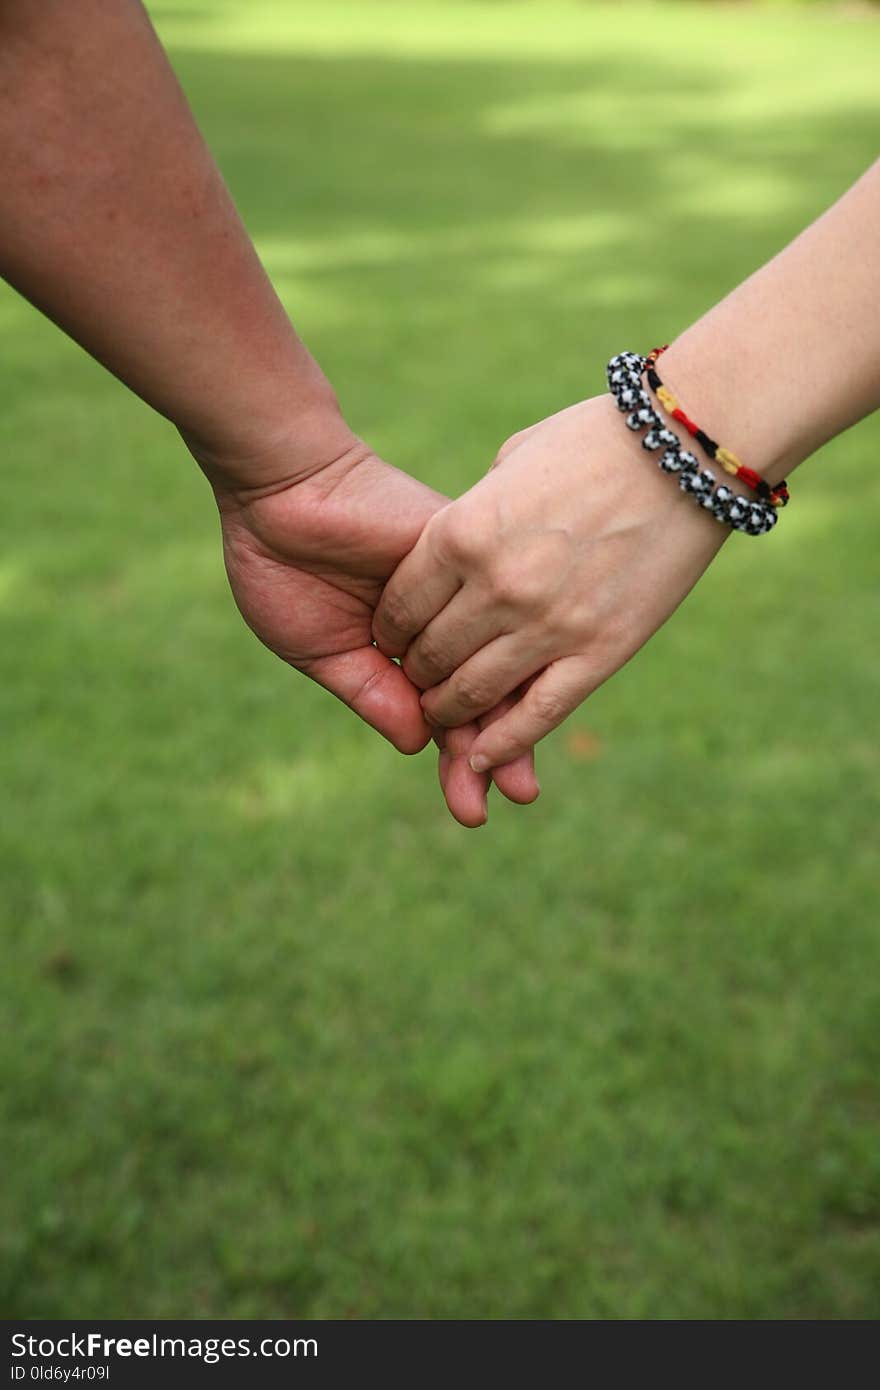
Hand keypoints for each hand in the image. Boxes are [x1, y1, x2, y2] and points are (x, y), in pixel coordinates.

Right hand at [206, 434, 538, 825]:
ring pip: (494, 665)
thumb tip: (421, 744)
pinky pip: (491, 618)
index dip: (460, 762)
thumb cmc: (282, 567)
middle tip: (515, 798)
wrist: (277, 492)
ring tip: (520, 781)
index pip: (444, 714)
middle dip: (495, 754)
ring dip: (506, 722)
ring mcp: (456, 597)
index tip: (473, 809)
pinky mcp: (466, 559)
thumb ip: (373, 694)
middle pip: (481, 698)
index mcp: (403, 652)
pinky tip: (512, 706)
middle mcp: (440, 629)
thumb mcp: (322, 650)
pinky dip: (501, 661)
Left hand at [373, 394, 728, 770]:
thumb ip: (476, 512)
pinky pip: (537, 716)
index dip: (391, 629)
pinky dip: (502, 744)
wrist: (686, 450)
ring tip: (447, 710)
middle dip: (417, 671)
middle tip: (422, 676)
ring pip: (473, 693)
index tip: (396, 636)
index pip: (400, 606)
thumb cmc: (596, 440)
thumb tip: (458, 546)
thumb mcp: (511, 463)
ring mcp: (548, 625)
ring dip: (450, 709)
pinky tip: (480, 759)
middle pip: (430, 655)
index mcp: (462, 532)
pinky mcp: (600, 652)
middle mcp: (496, 586)